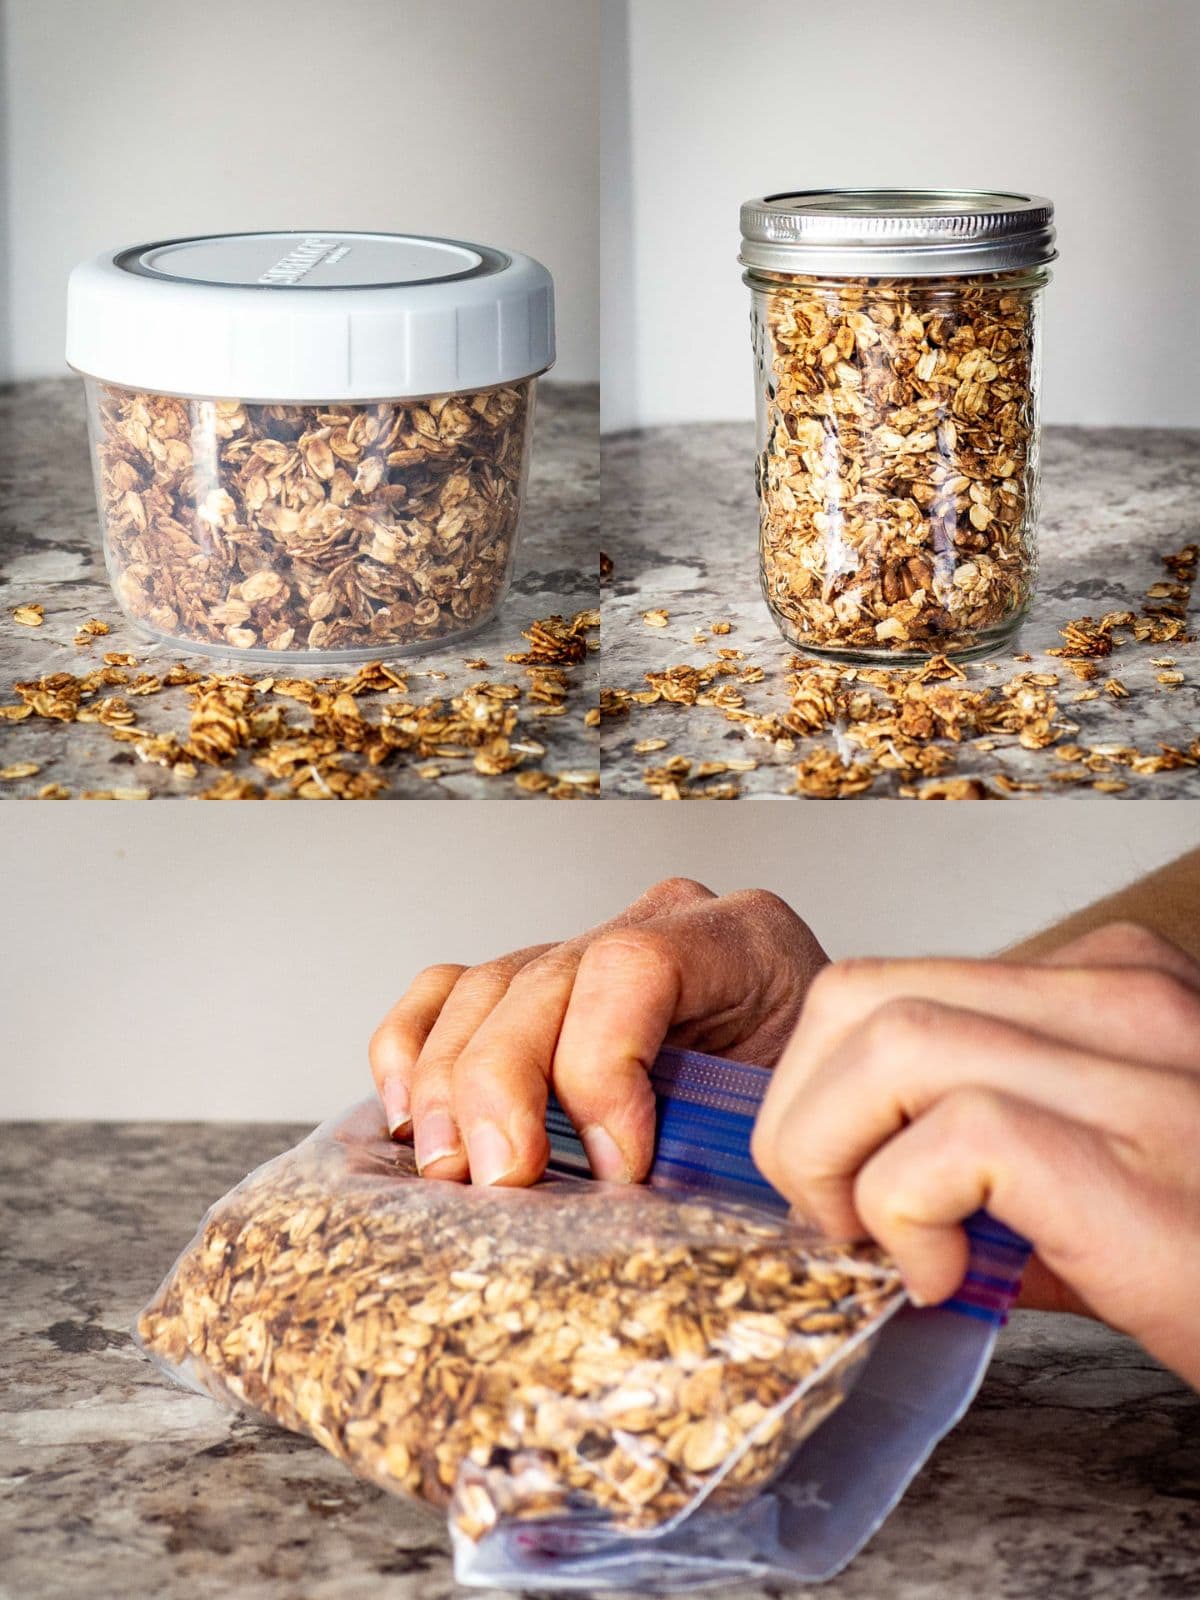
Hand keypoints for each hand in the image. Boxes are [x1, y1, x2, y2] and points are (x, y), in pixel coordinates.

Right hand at [370, 877, 827, 1188]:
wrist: (829, 1089)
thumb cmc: (814, 1110)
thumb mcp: (802, 1120)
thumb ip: (730, 1144)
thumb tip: (636, 1212)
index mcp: (742, 940)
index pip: (634, 966)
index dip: (601, 1065)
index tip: (614, 1166)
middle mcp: (659, 924)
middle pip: (542, 979)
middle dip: (506, 1088)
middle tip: (502, 1180)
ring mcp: (589, 946)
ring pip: (485, 988)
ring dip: (450, 1084)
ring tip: (449, 1168)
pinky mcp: (537, 983)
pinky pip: (449, 991)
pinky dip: (415, 1047)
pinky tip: (410, 1108)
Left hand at [750, 923, 1199, 1387]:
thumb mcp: (1118, 1171)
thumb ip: (1004, 1150)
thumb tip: (872, 1187)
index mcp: (1111, 988)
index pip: (890, 982)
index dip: (824, 1085)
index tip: (839, 1180)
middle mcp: (1123, 1001)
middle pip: (859, 995)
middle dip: (801, 1112)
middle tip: (833, 1213)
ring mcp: (1137, 1069)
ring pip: (884, 1042)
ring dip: (832, 1155)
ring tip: (879, 1243)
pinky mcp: (1130, 1162)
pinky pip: (946, 1139)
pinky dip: (902, 1211)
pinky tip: (947, 1278)